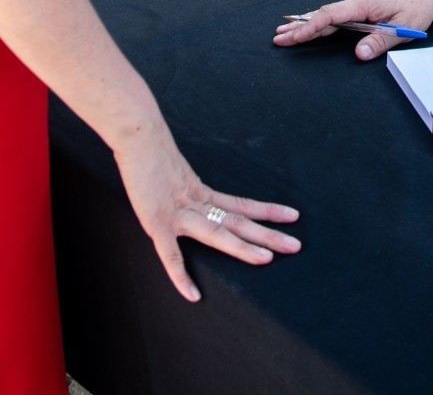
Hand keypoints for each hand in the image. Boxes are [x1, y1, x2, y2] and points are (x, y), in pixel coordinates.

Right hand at [113, 129, 300, 302]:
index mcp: (201, 194)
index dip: (267, 211)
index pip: (241, 205)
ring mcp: (179, 215)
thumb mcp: (173, 172)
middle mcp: (196, 205)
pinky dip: (180, 276)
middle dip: (268, 235)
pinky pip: (171, 255)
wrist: (137, 137)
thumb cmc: (150, 152)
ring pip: (217, 234)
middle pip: (238, 222)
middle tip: (296, 246)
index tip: (292, 216)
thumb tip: (191, 197)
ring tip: (266, 259)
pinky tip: (193, 295)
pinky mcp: (157, 223)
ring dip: (242, 247)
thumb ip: (183, 188)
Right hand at [272, 0, 432, 60]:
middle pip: (322, 15)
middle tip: (277, 37)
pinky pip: (333, 15)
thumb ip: (380, 41)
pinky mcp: (359, 8)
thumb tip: (359, 54)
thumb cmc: (416, 7)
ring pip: (325, 15)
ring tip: (282, 32)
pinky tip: (307, 26)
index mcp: (363, 3)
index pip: (331, 15)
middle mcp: (355, 1)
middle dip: (299, 27)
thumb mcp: (403, 28)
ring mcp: (356, 4)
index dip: (311, 26)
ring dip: (304, 24)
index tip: (295, 36)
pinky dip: (317, 22)